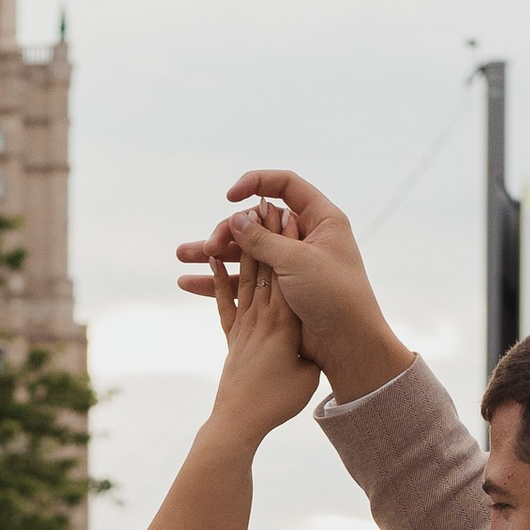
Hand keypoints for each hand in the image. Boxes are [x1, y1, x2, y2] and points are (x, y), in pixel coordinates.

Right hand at [178, 168, 411, 406]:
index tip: (230, 197)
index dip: (256, 184)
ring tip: (182, 256)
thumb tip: (235, 218)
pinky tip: (190, 282)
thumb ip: (263, 240)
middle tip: (209, 246)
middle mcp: (304, 238)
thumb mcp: (297, 261)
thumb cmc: (335, 297)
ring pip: (245, 251)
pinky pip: (243, 281)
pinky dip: (218, 281)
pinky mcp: (277, 292)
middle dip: (228, 230)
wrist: (347, 345)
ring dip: (214, 253)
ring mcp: (288, 265)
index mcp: (320, 220)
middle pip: (257, 221)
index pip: (285, 186)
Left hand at [202, 224, 319, 447]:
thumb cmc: (279, 401)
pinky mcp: (231, 338)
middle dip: (266, 234)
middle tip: (267, 203)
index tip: (292, 215)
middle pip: (263, 267)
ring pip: (243, 277)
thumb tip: (320, 333)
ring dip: (244, 247)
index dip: (290, 244)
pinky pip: (224, 301)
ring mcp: (243, 325)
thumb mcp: (307, 373)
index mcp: (284, 322)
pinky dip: (218, 278)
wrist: (238, 421)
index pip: (287, 273)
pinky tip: (214, 258)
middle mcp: (261, 317)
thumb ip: (311, 346)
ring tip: (243, 218)